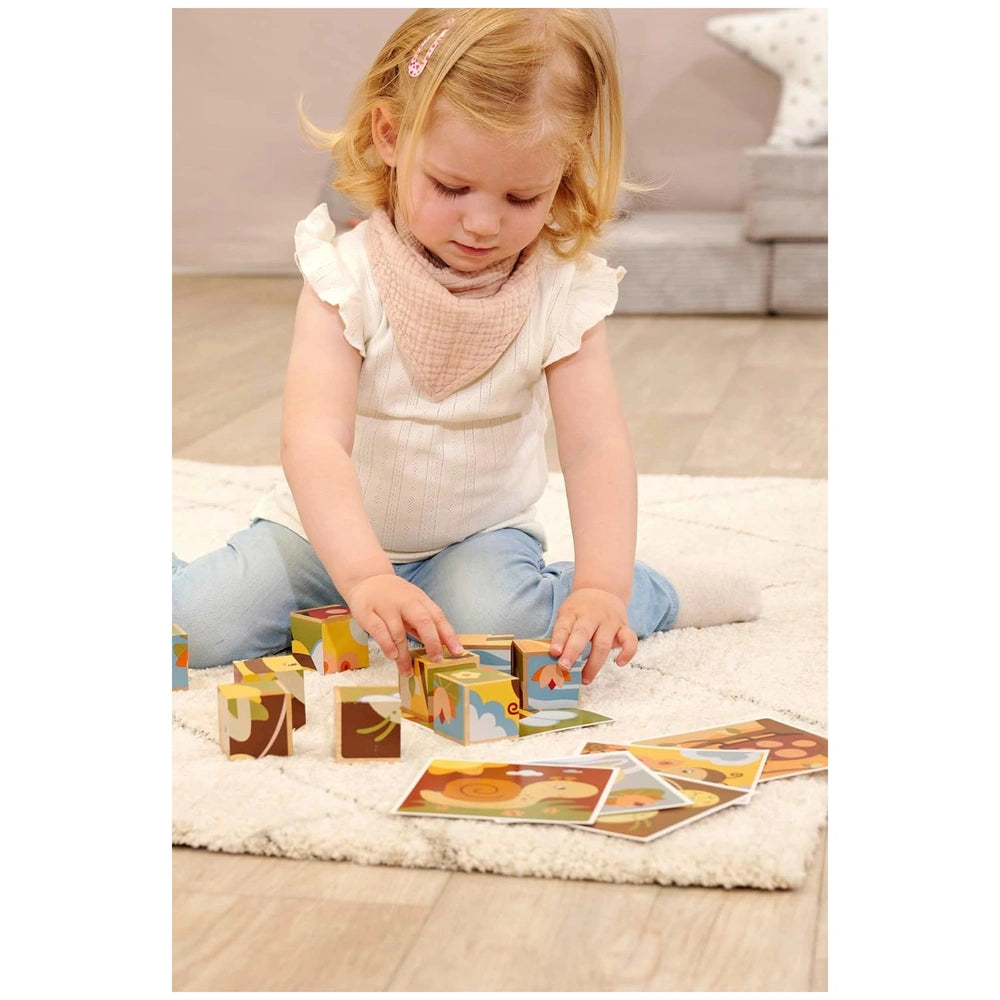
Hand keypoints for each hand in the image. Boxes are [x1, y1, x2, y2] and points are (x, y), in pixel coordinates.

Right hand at [343, 574, 464, 676]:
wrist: (367, 578)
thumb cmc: (394, 596)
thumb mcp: (413, 605)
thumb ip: (425, 624)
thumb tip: (442, 645)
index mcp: (420, 600)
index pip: (438, 617)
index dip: (449, 635)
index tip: (458, 652)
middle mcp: (405, 602)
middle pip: (423, 621)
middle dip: (432, 642)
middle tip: (436, 660)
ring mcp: (386, 607)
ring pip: (398, 631)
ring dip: (404, 654)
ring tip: (408, 670)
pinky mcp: (367, 613)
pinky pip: (379, 630)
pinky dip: (387, 644)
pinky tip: (392, 656)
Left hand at [548, 588, 637, 684]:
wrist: (603, 589)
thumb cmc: (580, 609)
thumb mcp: (567, 614)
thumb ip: (562, 634)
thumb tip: (554, 660)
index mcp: (573, 612)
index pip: (564, 626)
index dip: (558, 640)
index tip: (554, 653)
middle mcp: (592, 616)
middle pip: (582, 633)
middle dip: (573, 651)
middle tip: (565, 667)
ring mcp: (609, 621)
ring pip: (603, 643)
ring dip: (594, 663)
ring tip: (585, 678)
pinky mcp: (624, 626)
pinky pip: (630, 640)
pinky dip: (627, 652)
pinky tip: (619, 663)